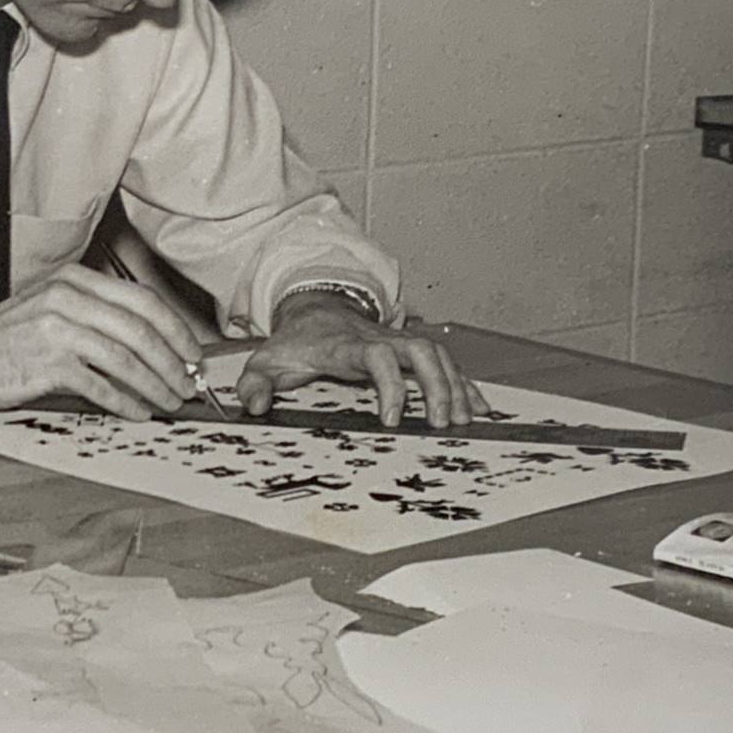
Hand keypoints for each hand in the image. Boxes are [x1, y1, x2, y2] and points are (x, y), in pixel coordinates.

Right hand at [0, 266, 206, 418]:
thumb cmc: (0, 342)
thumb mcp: (49, 313)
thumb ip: (94, 319)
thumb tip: (150, 348)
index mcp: (73, 280)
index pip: (141, 300)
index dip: (175, 329)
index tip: (192, 354)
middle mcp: (66, 296)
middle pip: (141, 328)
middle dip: (174, 361)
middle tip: (190, 384)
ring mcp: (56, 328)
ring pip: (126, 357)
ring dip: (156, 384)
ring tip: (170, 402)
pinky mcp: (46, 362)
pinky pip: (100, 384)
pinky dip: (126, 402)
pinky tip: (138, 413)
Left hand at [236, 291, 489, 429]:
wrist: (314, 309)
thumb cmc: (295, 342)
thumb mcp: (266, 360)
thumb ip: (255, 383)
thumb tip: (253, 406)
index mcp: (346, 344)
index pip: (376, 356)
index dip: (389, 385)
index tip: (393, 420)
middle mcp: (379, 338)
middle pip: (420, 351)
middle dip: (436, 385)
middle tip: (441, 423)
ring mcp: (398, 341)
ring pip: (438, 355)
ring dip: (455, 386)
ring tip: (464, 422)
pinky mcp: (409, 349)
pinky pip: (445, 362)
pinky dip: (464, 383)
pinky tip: (479, 408)